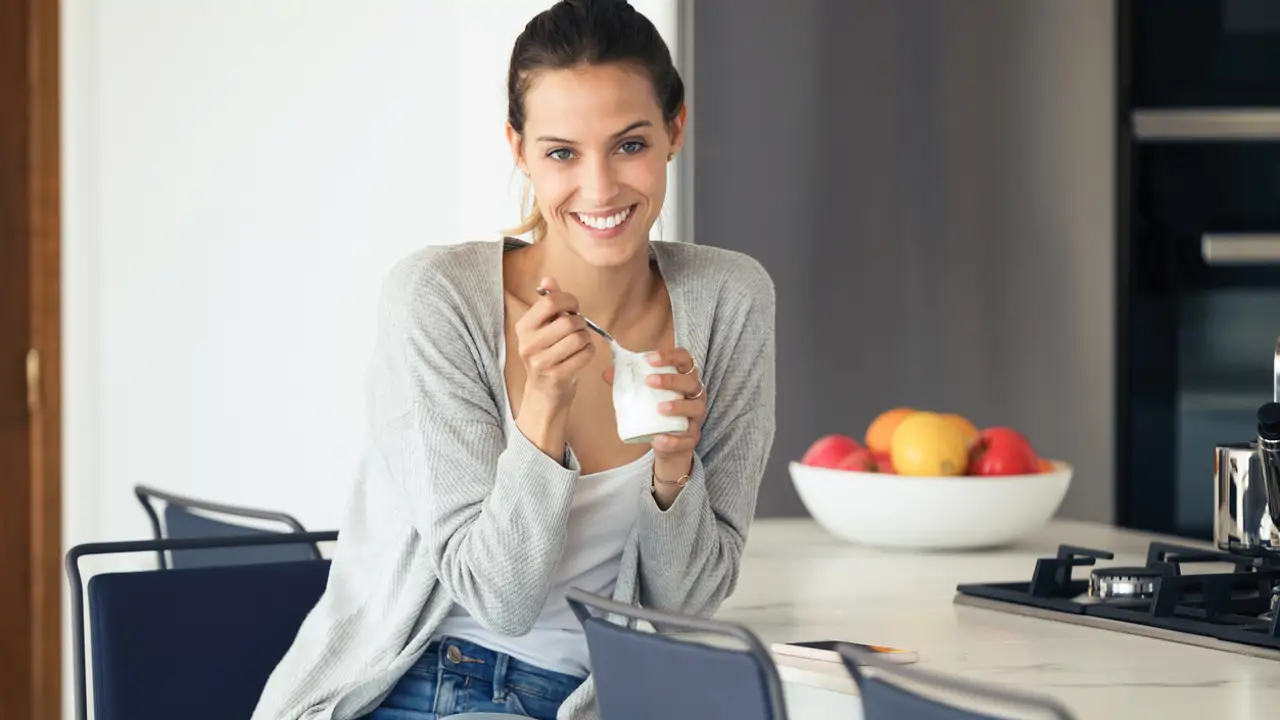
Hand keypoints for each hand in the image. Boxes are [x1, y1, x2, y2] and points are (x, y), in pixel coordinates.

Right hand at [517, 277, 595, 407]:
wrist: (544, 392)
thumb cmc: (547, 353)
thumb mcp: (543, 327)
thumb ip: (547, 302)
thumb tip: (548, 279)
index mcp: (524, 327)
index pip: (550, 302)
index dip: (569, 300)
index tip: (573, 307)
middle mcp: (528, 344)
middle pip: (568, 321)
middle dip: (580, 322)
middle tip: (578, 328)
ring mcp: (541, 362)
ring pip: (579, 338)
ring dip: (586, 338)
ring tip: (579, 342)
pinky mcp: (557, 376)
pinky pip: (585, 354)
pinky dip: (589, 352)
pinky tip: (581, 354)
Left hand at [604, 347, 705, 466]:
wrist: (664, 441)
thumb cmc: (656, 410)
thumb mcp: (643, 394)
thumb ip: (628, 383)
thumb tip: (607, 373)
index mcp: (684, 377)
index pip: (683, 358)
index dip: (669, 356)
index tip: (649, 359)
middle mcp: (695, 394)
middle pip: (690, 382)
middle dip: (671, 380)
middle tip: (649, 381)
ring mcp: (696, 416)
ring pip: (695, 408)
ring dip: (678, 406)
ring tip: (659, 408)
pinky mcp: (693, 437)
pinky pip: (687, 438)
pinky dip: (673, 439)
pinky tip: (659, 438)